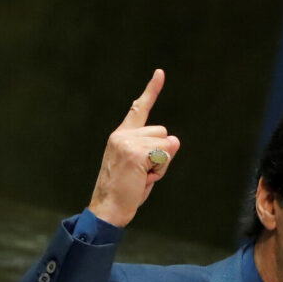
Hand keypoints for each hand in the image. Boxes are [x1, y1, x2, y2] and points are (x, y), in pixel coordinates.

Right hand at [87, 69, 180, 227]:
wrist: (108, 208)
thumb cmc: (125, 190)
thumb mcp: (141, 166)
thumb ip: (156, 151)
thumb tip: (174, 141)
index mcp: (121, 135)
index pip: (138, 108)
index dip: (151, 90)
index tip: (160, 73)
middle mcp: (121, 135)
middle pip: (163, 133)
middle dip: (161, 155)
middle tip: (143, 172)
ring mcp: (127, 143)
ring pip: (166, 144)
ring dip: (161, 164)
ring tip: (142, 176)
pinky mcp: (135, 153)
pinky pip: (164, 156)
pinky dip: (159, 170)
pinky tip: (143, 178)